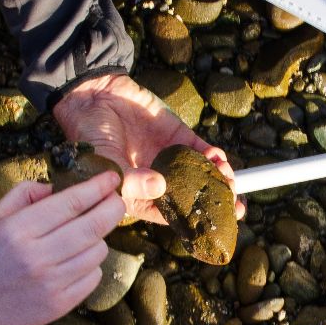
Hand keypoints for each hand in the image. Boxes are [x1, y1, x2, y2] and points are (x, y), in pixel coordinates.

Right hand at [0, 173, 125, 324]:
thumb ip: (22, 195)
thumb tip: (55, 188)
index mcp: (18, 230)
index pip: (71, 203)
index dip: (98, 187)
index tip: (111, 179)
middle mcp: (37, 256)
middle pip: (94, 226)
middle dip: (112, 207)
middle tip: (116, 200)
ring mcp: (51, 283)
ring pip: (98, 251)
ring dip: (98, 238)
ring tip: (83, 235)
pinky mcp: (60, 305)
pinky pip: (93, 277)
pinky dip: (90, 265)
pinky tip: (74, 261)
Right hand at [53, 73, 240, 223]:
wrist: (92, 99)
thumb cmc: (90, 140)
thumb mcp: (105, 167)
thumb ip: (132, 182)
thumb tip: (161, 186)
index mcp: (140, 197)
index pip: (172, 215)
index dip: (194, 221)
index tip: (215, 226)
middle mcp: (158, 181)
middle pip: (192, 196)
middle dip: (215, 202)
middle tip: (235, 206)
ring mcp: (169, 159)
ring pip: (200, 174)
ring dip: (217, 178)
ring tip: (228, 179)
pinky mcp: (176, 136)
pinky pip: (198, 149)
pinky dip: (211, 155)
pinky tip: (218, 158)